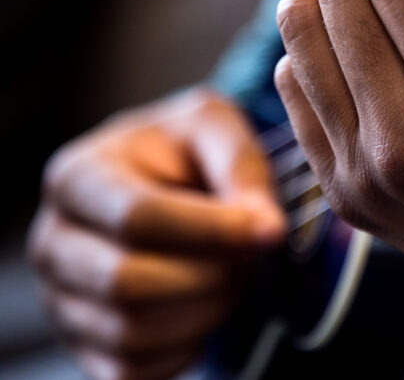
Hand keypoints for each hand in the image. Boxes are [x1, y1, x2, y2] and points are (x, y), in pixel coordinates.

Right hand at [28, 88, 285, 379]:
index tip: (270, 230)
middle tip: (252, 256)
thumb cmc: (186, 150)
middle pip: (128, 283)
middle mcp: (54, 242)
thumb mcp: (213, 126)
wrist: (163, 180)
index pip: (137, 218)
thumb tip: (266, 227)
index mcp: (77, 177)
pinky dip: (185, 348)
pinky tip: (209, 309)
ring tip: (235, 277)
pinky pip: (132, 370)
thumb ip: (240, 165)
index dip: (211, 231)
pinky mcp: (82, 344)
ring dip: (205, 312)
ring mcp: (60, 300)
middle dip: (210, 275)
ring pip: (131, 332)